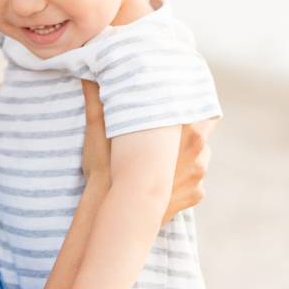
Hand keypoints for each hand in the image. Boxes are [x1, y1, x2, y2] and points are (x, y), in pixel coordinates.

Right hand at [76, 79, 215, 225]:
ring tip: (166, 159)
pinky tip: (166, 180)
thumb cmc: (107, 169)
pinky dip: (183, 180)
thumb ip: (96, 101)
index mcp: (185, 129)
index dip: (192, 106)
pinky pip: (194, 182)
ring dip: (186, 157)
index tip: (183, 104)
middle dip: (187, 133)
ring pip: (199, 158)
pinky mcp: (197, 194)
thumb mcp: (99, 131)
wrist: (115, 212)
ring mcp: (199, 174)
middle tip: (169, 133)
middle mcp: (199, 150)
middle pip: (201, 134)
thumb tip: (86, 76)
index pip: (202, 109)